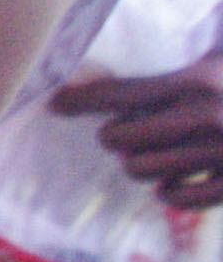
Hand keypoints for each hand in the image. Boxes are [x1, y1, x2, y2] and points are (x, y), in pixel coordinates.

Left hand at [51, 53, 222, 207]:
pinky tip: (171, 183)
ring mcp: (222, 152)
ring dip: (138, 165)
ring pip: (140, 169)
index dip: (79, 99)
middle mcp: (206, 117)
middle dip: (113, 136)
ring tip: (150, 156)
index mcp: (197, 81)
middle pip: (118, 137)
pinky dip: (170, 194)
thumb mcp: (218, 61)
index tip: (55, 103)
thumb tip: (110, 63)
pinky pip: (180, 200)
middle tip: (121, 134)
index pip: (120, 92)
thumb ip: (178, 62)